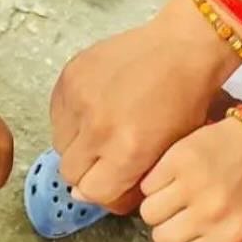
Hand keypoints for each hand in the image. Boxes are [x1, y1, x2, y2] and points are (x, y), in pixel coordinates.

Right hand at [51, 0, 234, 209]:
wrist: (183, 47)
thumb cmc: (185, 102)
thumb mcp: (168, 154)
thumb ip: (129, 180)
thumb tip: (85, 195)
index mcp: (128, 151)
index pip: (91, 192)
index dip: (104, 193)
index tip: (114, 184)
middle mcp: (98, 128)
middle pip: (70, 174)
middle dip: (88, 172)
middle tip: (106, 159)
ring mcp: (80, 100)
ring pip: (59, 145)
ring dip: (77, 146)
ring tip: (100, 132)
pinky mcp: (70, 77)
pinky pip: (56, 115)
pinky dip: (71, 119)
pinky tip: (93, 110)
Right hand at [139, 117, 241, 241]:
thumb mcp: (234, 231)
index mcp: (230, 237)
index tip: (185, 233)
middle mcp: (212, 214)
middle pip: (160, 237)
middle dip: (166, 225)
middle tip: (181, 210)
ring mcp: (194, 186)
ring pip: (148, 213)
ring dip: (157, 205)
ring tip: (175, 193)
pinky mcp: (178, 160)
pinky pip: (147, 186)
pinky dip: (155, 183)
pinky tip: (173, 176)